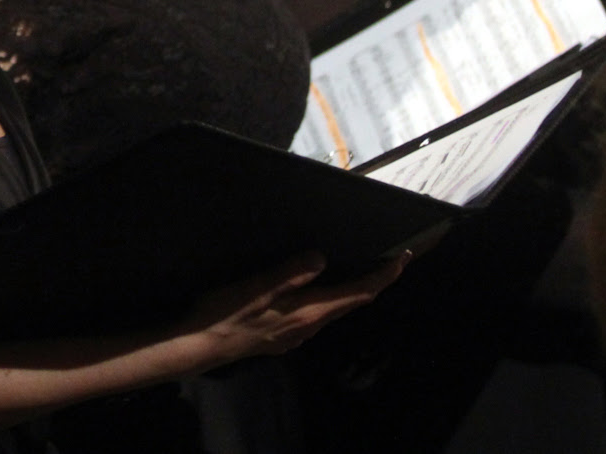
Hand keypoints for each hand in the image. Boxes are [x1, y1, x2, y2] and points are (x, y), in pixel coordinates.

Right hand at [178, 250, 406, 368]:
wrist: (201, 346)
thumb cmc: (227, 314)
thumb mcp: (256, 288)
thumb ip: (290, 274)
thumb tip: (322, 258)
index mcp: (308, 311)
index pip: (358, 292)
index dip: (384, 276)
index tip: (403, 259)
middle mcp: (309, 325)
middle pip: (353, 303)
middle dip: (374, 282)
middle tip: (390, 261)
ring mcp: (297, 334)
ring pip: (335, 311)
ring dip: (352, 292)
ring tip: (359, 271)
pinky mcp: (283, 336)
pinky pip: (317, 316)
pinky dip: (330, 300)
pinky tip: (317, 291)